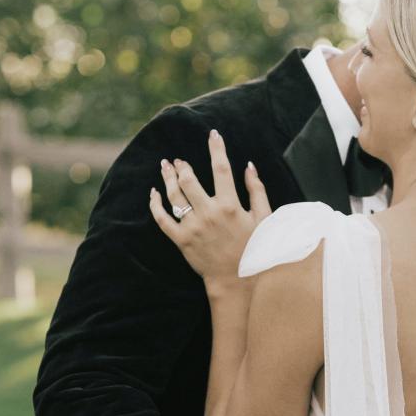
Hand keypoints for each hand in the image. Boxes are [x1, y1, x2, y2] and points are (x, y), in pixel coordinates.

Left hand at [149, 129, 270, 287]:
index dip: (216, 148)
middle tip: (179, 160)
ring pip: (174, 196)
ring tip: (165, 167)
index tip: (212, 134)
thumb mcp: (262, 219)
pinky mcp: (181, 240)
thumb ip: (257, 191)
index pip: (221, 169)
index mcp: (230, 206)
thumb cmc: (253, 249)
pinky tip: (153, 194)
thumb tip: (249, 166)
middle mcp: (209, 213)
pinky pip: (162, 219)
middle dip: (183, 166)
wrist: (236, 281)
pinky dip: (155, 205)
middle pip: (190, 180)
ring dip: (168, 178)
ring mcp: (193, 227)